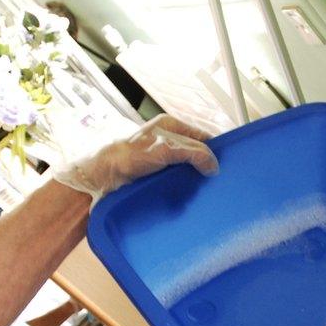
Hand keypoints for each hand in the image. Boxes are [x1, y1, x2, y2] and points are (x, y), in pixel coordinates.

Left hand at [54, 114, 218, 202]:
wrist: (99, 179)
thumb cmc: (126, 157)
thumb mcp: (165, 149)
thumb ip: (192, 152)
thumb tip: (214, 166)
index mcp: (171, 126)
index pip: (203, 136)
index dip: (215, 150)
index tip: (225, 166)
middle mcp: (168, 141)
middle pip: (198, 154)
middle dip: (206, 167)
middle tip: (216, 182)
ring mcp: (163, 161)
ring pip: (189, 171)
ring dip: (195, 182)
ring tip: (204, 193)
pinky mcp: (158, 177)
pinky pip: (179, 183)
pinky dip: (184, 191)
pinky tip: (190, 198)